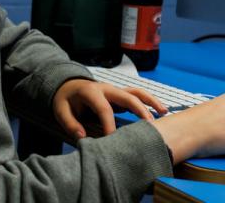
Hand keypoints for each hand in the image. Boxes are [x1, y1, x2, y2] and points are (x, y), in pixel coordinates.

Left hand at [52, 79, 168, 139]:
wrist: (69, 86)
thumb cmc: (66, 100)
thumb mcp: (60, 111)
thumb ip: (70, 124)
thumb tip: (82, 137)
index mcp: (91, 92)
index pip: (104, 108)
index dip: (109, 124)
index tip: (112, 140)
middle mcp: (107, 88)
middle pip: (127, 96)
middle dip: (139, 110)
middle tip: (149, 126)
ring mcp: (115, 90)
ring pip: (137, 92)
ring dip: (151, 101)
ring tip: (164, 113)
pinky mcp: (120, 94)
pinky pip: (137, 95)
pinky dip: (150, 101)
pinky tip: (160, 111)